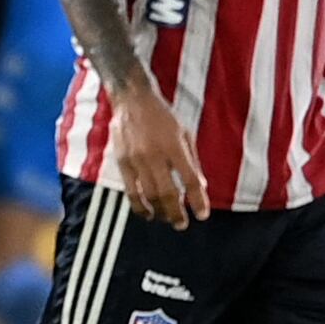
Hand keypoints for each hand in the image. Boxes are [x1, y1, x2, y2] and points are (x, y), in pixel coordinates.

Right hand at [109, 84, 210, 227]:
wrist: (132, 99)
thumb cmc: (163, 116)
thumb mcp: (185, 133)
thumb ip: (192, 160)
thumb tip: (200, 186)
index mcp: (175, 146)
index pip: (190, 180)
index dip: (198, 200)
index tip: (202, 214)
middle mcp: (155, 154)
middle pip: (168, 193)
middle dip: (177, 213)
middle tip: (182, 224)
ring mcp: (137, 159)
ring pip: (149, 195)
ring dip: (160, 212)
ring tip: (167, 220)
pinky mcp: (122, 162)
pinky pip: (130, 190)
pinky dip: (139, 206)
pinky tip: (147, 213)